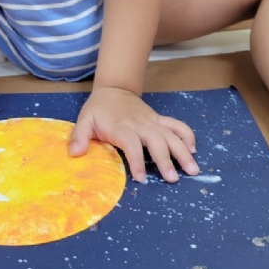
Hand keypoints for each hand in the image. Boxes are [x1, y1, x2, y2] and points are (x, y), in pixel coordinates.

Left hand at [69, 87, 198, 183]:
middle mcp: (139, 123)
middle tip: (172, 179)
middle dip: (165, 159)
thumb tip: (75, 154)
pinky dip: (187, 135)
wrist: (113, 89)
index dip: (137, 159)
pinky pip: (176, 125)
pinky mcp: (159, 119)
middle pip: (156, 139)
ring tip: (193, 170)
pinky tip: (194, 150)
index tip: (141, 178)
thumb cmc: (99, 109)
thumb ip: (79, 136)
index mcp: (120, 126)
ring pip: (171, 133)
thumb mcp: (84, 119)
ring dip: (182, 151)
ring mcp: (152, 120)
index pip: (131, 143)